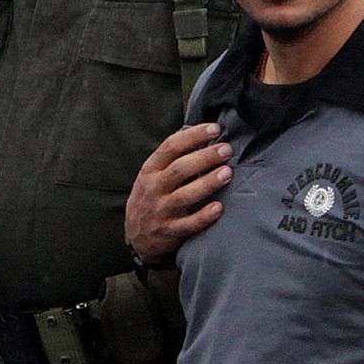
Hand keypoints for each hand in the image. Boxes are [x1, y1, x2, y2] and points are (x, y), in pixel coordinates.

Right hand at [125, 123, 232, 265]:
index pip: (171, 147)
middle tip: (226, 150)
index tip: (214, 128)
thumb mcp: (154, 175)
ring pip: (184, 196)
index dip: (193, 136)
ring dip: (208, 183)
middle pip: (179, 169)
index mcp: (151, 170)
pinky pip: (188, 225)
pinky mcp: (170, 232)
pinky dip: (204, 216)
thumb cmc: (152, 197)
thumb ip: (175, 158)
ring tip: (227, 172)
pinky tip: (219, 208)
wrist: (136, 235)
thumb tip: (207, 136)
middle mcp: (154, 188)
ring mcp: (161, 211)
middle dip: (205, 157)